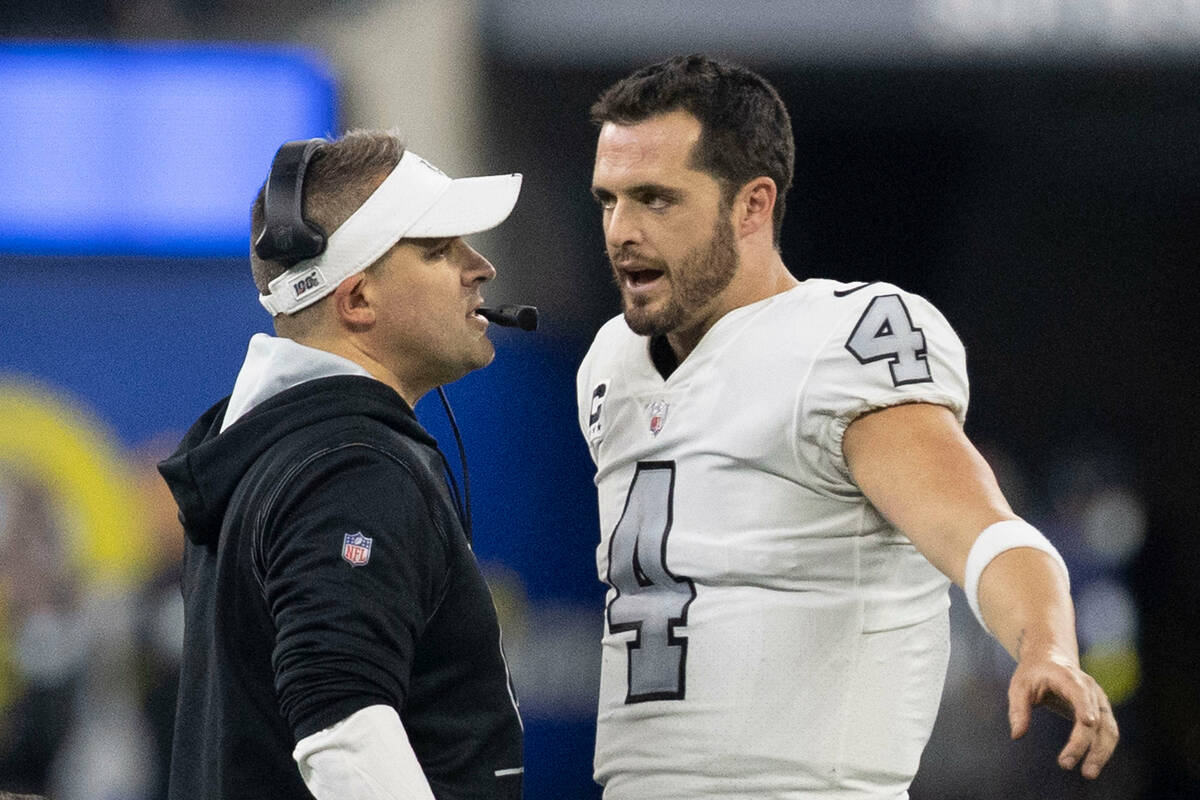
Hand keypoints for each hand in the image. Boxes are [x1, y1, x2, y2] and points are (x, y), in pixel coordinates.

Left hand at [1007, 651, 1118, 778]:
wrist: (1051, 658)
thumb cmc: (1033, 673)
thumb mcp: (1019, 686)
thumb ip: (1018, 709)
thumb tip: (1016, 735)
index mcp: (1068, 677)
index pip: (1079, 692)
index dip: (1084, 706)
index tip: (1086, 723)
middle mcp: (1089, 688)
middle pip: (1095, 717)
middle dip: (1084, 743)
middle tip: (1065, 764)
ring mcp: (1099, 700)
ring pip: (1108, 729)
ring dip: (1101, 752)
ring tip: (1088, 773)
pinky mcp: (1102, 712)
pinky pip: (1108, 733)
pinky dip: (1103, 749)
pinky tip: (1092, 765)